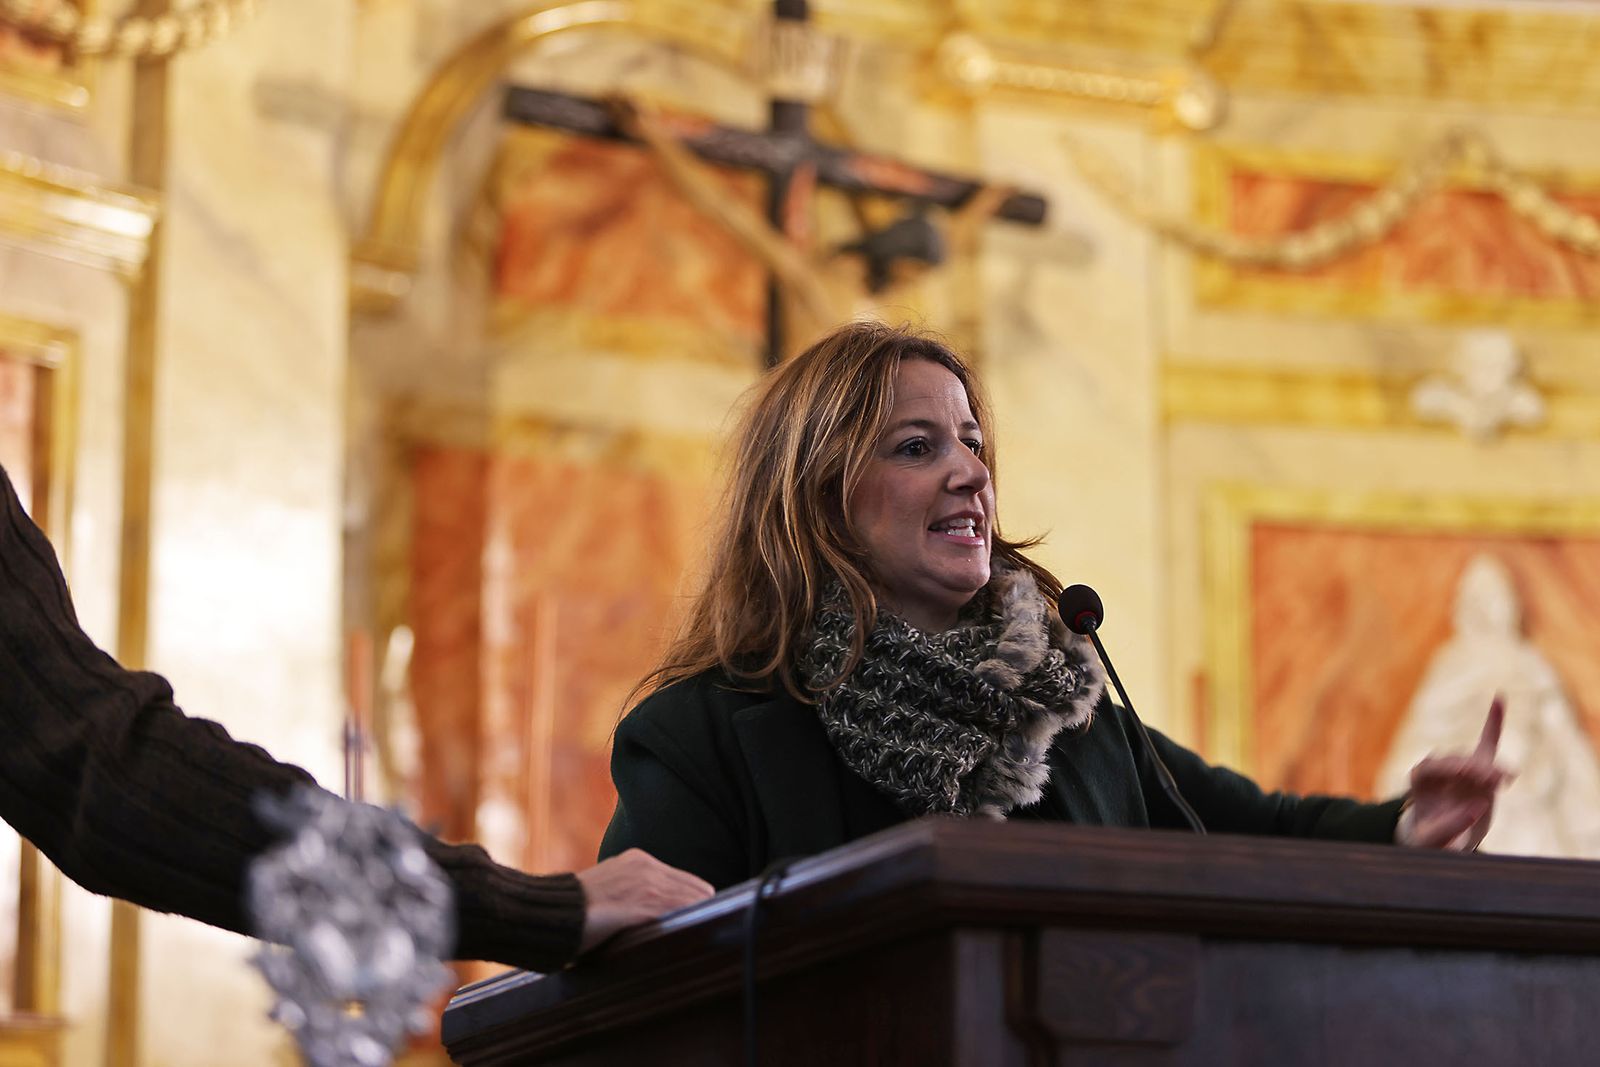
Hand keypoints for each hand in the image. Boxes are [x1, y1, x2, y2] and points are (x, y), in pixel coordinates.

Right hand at [575, 849, 714, 952]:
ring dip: (701, 919)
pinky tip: (694, 937)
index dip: (697, 901)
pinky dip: (689, 924)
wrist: (549, 912)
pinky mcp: (642, 906)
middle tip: (713, 930)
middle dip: (704, 911)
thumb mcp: (611, 889)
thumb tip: (658, 914)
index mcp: (639, 860)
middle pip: (697, 890)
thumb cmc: (576, 909)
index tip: (705, 918)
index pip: (687, 881)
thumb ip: (636, 894)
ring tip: (710, 935)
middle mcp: (646, 867)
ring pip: (691, 902)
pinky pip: (679, 914)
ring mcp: (646, 885)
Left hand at [1397, 696, 1512, 850]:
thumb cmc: (1431, 840)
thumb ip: (1448, 827)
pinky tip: (1499, 698)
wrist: (1439, 838)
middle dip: (1474, 769)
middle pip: (1456, 762)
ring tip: (1503, 780)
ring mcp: (1459, 765)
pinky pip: (1488, 741)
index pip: (1430, 767)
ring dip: (1489, 769)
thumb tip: (1476, 808)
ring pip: (1477, 762)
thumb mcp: (1431, 841)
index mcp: (1418, 780)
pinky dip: (1494, 722)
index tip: (1464, 773)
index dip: (1447, 769)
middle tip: (1493, 780)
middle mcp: (1437, 767)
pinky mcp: (1479, 767)